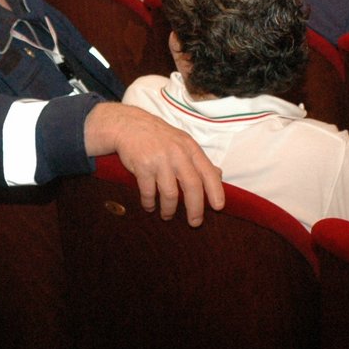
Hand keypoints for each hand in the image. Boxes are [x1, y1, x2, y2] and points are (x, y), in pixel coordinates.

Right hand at [86, 103, 224, 225]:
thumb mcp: (182, 142)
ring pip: (170, 193)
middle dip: (195, 208)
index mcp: (190, 148)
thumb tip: (218, 175)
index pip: (208, 172)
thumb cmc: (159, 137)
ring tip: (167, 216)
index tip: (218, 207)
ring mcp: (159, 160)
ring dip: (169, 209)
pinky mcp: (142, 166)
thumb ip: (199, 160)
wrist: (129, 125)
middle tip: (194, 222)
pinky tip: (149, 207)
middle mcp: (177, 154)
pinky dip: (149, 203)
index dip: (215, 191)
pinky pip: (148, 192)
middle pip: (192, 186)